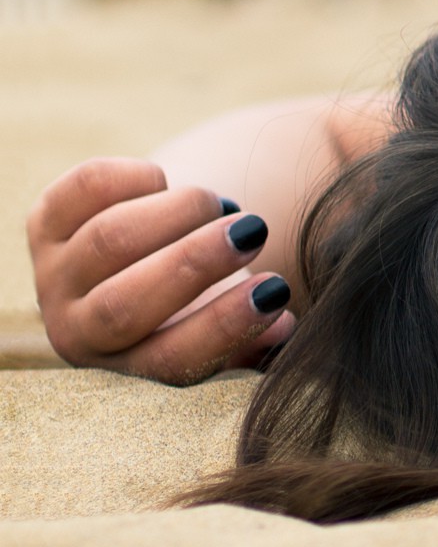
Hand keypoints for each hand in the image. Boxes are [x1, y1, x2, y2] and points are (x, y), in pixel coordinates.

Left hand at [27, 158, 294, 384]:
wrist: (136, 261)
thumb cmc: (197, 300)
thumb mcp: (225, 326)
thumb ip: (256, 334)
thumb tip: (282, 325)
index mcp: (130, 367)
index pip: (171, 361)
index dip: (226, 325)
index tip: (276, 289)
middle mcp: (79, 330)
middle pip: (124, 304)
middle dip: (196, 262)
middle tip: (252, 230)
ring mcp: (56, 274)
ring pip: (110, 240)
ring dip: (178, 213)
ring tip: (222, 206)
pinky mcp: (45, 221)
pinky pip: (86, 190)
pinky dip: (137, 178)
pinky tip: (166, 184)